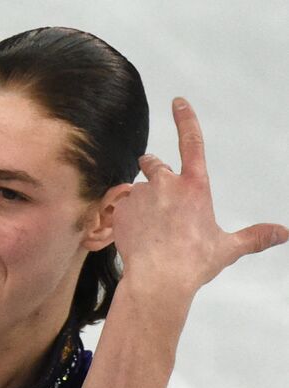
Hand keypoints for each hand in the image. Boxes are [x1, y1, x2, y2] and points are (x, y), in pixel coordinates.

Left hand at [112, 97, 287, 293]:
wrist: (158, 279)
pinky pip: (122, 208)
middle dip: (153, 169)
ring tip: (149, 229)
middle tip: (157, 191)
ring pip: (138, 190)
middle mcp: (165, 184)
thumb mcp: (228, 248)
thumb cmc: (193, 262)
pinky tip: (136, 237)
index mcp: (194, 186)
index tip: (177, 102)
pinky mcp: (121, 210)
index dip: (185, 118)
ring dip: (142, 201)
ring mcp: (140, 196)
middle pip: (153, 163)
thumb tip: (284, 233)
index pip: (192, 142)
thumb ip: (254, 237)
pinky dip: (128, 218)